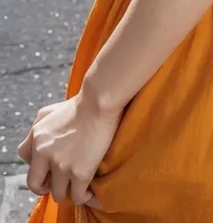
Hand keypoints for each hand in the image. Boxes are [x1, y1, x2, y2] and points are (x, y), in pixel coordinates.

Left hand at [17, 90, 121, 206]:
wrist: (100, 102)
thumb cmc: (80, 104)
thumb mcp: (50, 111)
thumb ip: (38, 127)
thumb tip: (38, 143)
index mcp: (37, 137)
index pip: (24, 159)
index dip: (36, 163)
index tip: (47, 165)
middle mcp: (45, 153)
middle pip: (35, 184)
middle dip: (45, 185)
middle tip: (58, 182)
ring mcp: (62, 165)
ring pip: (57, 194)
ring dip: (66, 191)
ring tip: (76, 185)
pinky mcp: (80, 173)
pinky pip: (77, 197)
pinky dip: (83, 197)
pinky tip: (89, 191)